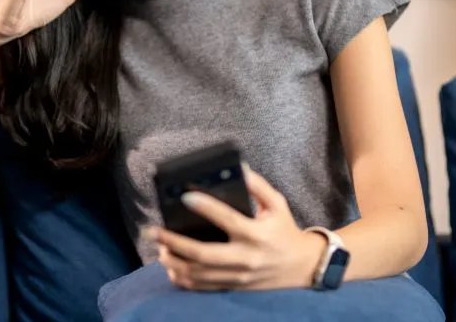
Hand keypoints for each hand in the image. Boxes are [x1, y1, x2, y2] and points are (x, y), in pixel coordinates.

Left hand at [151, 166, 324, 291]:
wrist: (302, 267)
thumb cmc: (285, 230)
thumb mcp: (277, 204)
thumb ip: (258, 186)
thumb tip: (238, 168)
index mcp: (256, 234)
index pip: (228, 220)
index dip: (206, 207)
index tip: (184, 196)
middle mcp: (245, 257)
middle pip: (204, 254)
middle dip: (175, 242)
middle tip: (153, 231)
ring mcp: (238, 276)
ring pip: (199, 274)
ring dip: (174, 262)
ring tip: (159, 249)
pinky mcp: (234, 286)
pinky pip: (203, 287)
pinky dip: (184, 280)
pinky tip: (171, 268)